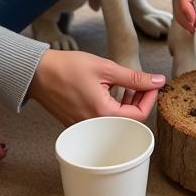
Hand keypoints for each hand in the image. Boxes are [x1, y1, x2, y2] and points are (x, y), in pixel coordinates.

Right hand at [27, 49, 164, 125]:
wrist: (38, 73)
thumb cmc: (68, 68)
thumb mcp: (105, 68)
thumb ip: (134, 77)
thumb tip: (157, 80)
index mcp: (103, 114)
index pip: (139, 116)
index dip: (149, 99)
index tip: (152, 84)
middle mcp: (94, 127)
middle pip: (128, 121)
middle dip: (139, 102)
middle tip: (142, 83)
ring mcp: (85, 128)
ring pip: (116, 122)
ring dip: (126, 105)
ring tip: (127, 85)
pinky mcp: (78, 124)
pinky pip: (102, 121)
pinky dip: (112, 108)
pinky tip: (111, 92)